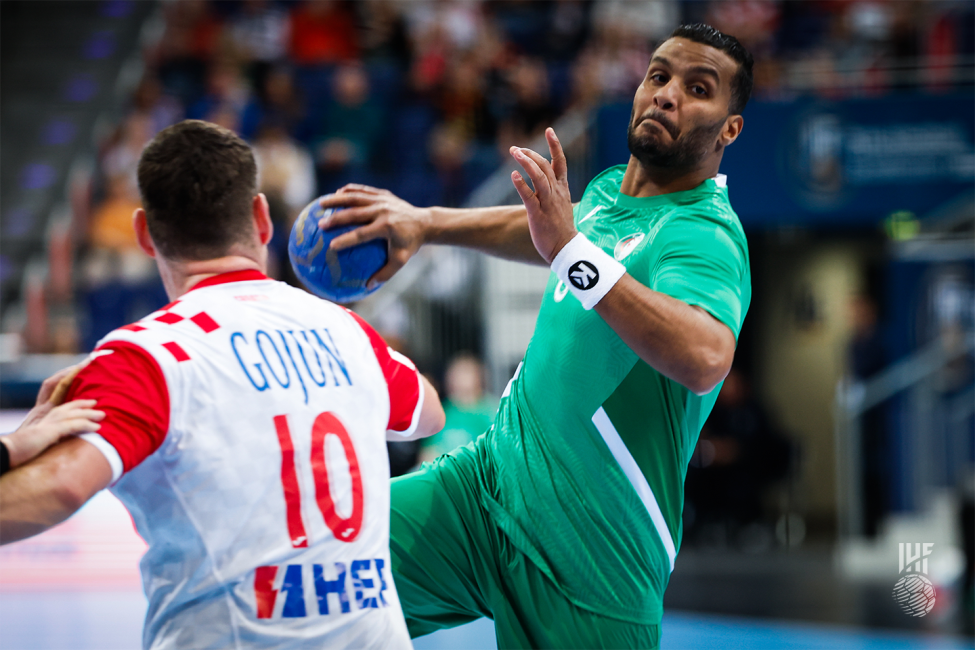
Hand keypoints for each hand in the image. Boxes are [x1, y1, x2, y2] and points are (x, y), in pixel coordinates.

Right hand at [3, 399, 104, 468]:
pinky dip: (86, 424)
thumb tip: (61, 443)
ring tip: (103, 415)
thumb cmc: (20, 451)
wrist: (6, 453)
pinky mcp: (49, 431)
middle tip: (97, 403)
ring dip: (89, 413)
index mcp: (42, 419)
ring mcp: (47, 423)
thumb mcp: (38, 443)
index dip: (74, 404)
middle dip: (83, 403)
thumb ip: (50, 439)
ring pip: (73, 414)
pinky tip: (97, 427)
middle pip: (68, 406)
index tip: (87, 403)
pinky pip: (72, 425)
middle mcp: (44, 417)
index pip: (61, 408)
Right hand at [319, 185, 431, 287]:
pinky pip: (362, 190)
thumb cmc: (410, 244)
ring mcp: (382, 200)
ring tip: (320, 205)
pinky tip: (335, 194)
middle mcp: (383, 211)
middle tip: (320, 224)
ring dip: (337, 200)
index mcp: (386, 227)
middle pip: (355, 213)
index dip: (346, 240)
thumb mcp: (400, 260)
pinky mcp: (382, 193)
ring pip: (356, 197)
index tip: (331, 246)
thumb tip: (367, 287)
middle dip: (336, 218)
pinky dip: (348, 191)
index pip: (362, 234)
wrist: (425, 222)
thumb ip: (385, 274)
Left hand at [508, 128, 577, 263]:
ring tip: (514, 152)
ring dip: (526, 162)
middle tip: (516, 148)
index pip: (560, 162)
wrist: (566, 249)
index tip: (549, 130)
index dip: (555, 145)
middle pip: (545, 165)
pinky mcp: (538, 214)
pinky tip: (513, 175)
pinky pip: (529, 196)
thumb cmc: (561, 230)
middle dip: (531, 153)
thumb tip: (545, 185)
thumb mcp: (560, 205)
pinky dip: (521, 184)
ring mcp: (548, 202)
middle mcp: (556, 192)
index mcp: (562, 189)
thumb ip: (553, 193)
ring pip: (539, 176)